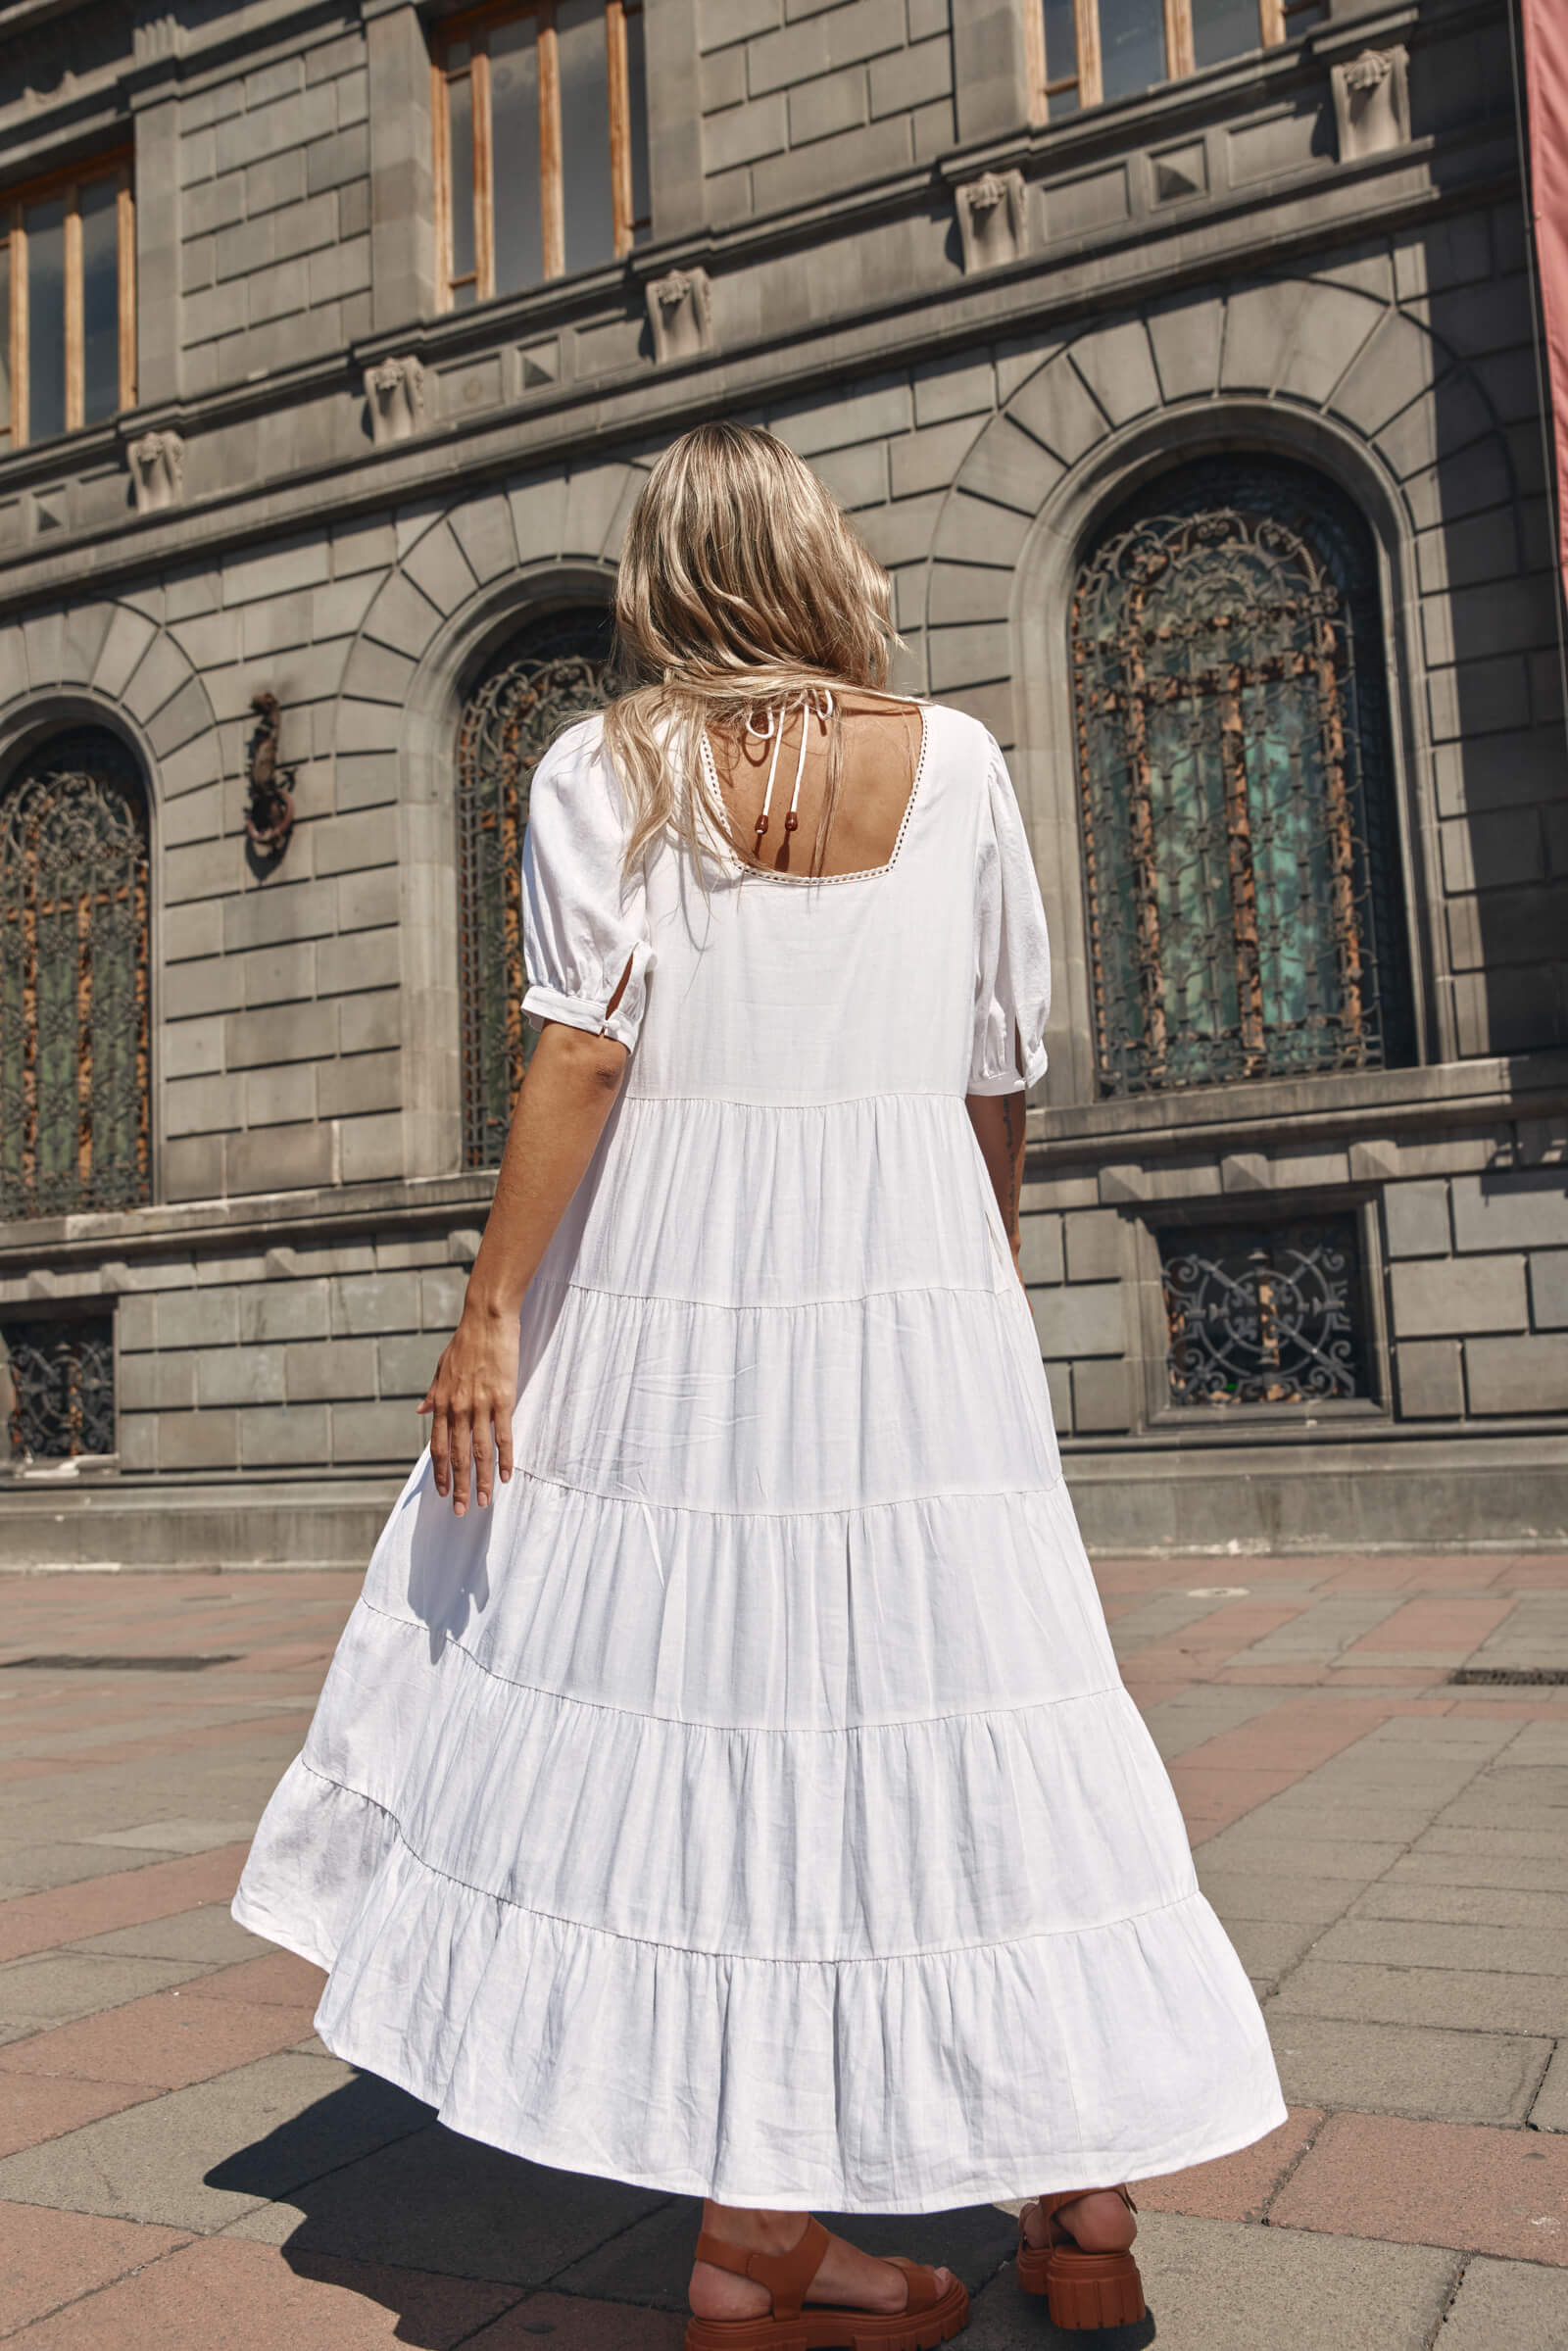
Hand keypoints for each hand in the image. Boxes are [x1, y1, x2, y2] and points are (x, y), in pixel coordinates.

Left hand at [417, 1302, 517, 1516]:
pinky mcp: (502, 1400)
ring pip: (479, 1452)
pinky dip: (505, 1459)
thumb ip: (432, 1394)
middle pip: (457, 1457)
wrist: (486, 1320)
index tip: (443, 1493)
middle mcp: (457, 1408)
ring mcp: (480, 1405)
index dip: (440, 1472)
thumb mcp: (441, 1369)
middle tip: (462, 1511)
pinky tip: (507, 1476)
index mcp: (442, 1403)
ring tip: (485, 1502)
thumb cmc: (465, 1343)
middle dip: (460, 1487)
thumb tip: (421, 1410)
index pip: (437, 1447)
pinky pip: (503, 1436)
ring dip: (482, 1480)